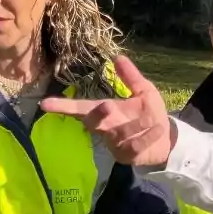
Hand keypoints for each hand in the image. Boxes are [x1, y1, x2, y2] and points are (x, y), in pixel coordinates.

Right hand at [40, 56, 175, 166]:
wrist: (166, 140)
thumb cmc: (150, 114)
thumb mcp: (143, 91)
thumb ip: (130, 77)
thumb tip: (118, 57)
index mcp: (105, 110)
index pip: (79, 108)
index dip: (62, 106)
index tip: (45, 104)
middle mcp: (105, 127)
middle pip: (92, 122)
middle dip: (97, 114)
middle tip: (106, 105)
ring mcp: (114, 144)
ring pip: (118, 134)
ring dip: (135, 125)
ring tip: (151, 119)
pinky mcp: (126, 156)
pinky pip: (133, 146)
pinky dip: (146, 136)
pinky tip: (157, 129)